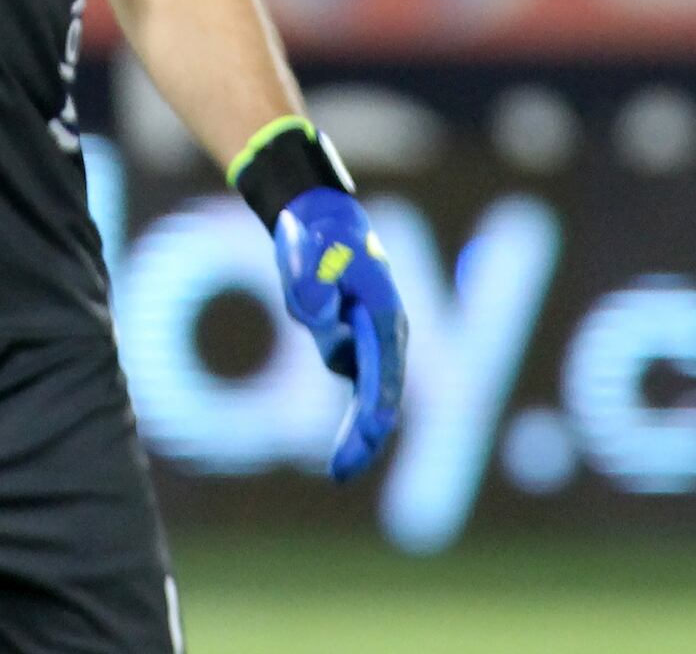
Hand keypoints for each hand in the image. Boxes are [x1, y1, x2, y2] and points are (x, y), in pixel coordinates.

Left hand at [274, 188, 406, 480]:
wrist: (322, 222)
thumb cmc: (320, 236)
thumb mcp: (308, 253)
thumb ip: (310, 285)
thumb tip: (318, 320)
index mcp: (387, 317)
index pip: (384, 375)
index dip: (371, 413)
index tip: (361, 441)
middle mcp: (387, 336)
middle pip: (381, 397)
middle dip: (363, 438)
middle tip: (340, 473)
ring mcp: (373, 345)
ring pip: (362, 392)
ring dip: (351, 423)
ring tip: (340, 451)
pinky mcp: (356, 349)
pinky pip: (350, 385)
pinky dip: (349, 416)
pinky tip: (341, 437)